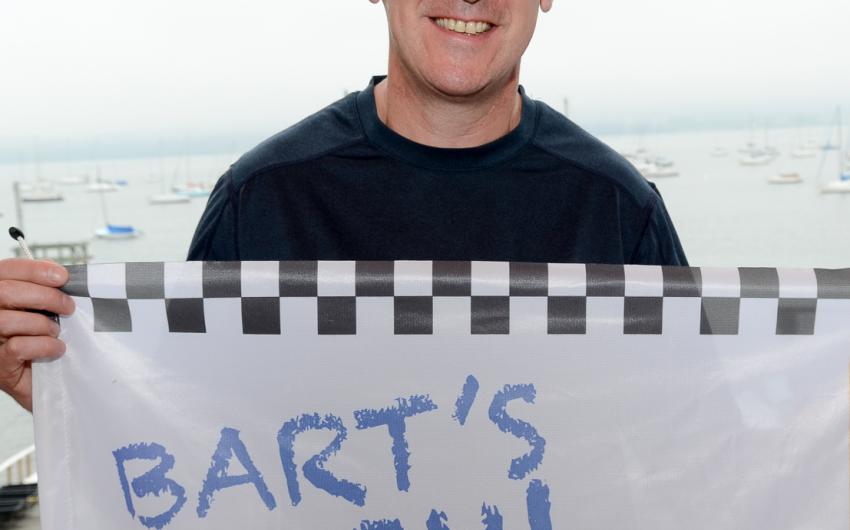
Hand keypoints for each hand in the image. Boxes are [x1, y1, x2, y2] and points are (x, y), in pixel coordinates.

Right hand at [0, 259, 74, 411]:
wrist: (45, 385)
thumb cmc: (41, 343)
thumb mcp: (42, 311)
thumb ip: (44, 290)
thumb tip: (59, 274)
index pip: (6, 270)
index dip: (34, 269)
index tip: (62, 276)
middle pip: (6, 292)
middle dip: (45, 296)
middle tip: (68, 307)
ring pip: (8, 320)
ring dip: (43, 325)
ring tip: (56, 332)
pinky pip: (18, 347)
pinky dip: (44, 346)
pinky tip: (56, 349)